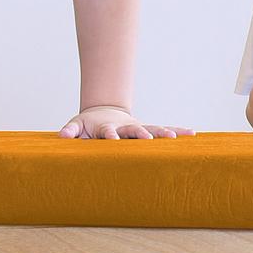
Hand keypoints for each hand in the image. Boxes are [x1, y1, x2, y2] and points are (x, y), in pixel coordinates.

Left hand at [61, 106, 191, 139]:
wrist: (103, 113)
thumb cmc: (87, 125)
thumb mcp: (76, 126)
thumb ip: (70, 131)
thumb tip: (61, 136)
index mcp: (107, 127)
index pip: (108, 131)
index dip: (110, 135)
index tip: (112, 139)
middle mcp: (125, 127)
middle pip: (134, 129)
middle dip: (141, 134)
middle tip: (148, 138)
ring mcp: (137, 128)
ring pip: (152, 129)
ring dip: (163, 133)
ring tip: (175, 138)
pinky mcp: (146, 132)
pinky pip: (163, 131)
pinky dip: (177, 131)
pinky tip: (191, 133)